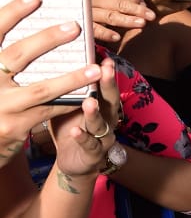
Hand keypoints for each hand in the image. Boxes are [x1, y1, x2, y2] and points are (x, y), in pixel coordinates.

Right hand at [0, 0, 102, 165]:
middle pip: (17, 55)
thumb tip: (32, 18)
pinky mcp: (14, 126)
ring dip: (71, 78)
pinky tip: (88, 93)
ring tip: (95, 69)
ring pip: (40, 89)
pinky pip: (48, 110)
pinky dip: (69, 101)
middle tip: (74, 27)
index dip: (12, 12)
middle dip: (47, 39)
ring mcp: (1, 105)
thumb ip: (6, 52)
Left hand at [50, 55, 122, 178]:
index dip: (108, 73)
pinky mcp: (95, 154)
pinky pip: (90, 145)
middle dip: (109, 85)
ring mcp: (103, 137)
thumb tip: (52, 62)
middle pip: (111, 100)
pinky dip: (83, 138)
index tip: (106, 58)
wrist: (73, 160)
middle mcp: (107, 118)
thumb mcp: (68, 104)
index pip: (106, 85)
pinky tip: (76, 130)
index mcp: (102, 104)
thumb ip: (66, 88)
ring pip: (102, 124)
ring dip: (95, 113)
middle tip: (106, 70)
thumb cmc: (71, 126)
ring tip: (89, 102)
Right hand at [91, 0, 155, 43]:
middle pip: (120, 4)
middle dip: (137, 10)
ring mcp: (87, 10)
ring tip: (142, 24)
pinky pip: (92, 28)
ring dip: (126, 20)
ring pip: (109, 15)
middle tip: (152, 16)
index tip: (147, 6)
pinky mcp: (78, 22)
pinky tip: (116, 37)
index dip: (136, 0)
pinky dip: (104, 32)